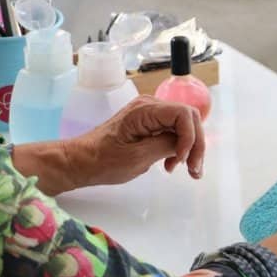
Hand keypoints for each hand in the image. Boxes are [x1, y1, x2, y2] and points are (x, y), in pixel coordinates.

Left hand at [72, 95, 205, 186]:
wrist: (81, 161)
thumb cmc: (103, 161)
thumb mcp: (137, 157)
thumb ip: (166, 146)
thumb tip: (185, 144)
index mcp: (145, 110)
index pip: (184, 114)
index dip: (191, 137)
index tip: (184, 160)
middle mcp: (150, 106)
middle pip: (188, 119)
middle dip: (195, 144)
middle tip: (194, 170)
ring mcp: (150, 114)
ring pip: (183, 126)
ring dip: (189, 147)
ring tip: (186, 170)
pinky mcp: (148, 124)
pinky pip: (172, 131)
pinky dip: (178, 147)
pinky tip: (173, 163)